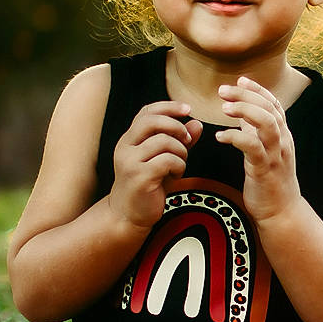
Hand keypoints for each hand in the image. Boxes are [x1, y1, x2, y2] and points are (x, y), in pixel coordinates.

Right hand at [108, 101, 201, 229]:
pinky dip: (179, 166)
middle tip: (187, 140)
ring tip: (179, 164)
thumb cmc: (147, 186)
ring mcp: (130, 161)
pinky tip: (175, 176)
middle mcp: (125, 146)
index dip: (168, 106)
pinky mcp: (139, 176)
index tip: (188, 110)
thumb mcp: (164, 160)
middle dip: (177, 127)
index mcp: (129, 139)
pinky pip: (167, 160)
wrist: (128, 215)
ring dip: (181, 152)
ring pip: (164, 141)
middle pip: (153, 121)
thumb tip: (197, 124)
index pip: (147, 112)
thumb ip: (180, 142)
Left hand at [216, 77, 302, 222]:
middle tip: (223, 91)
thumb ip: (256, 133)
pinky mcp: (265, 170)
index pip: (274, 104)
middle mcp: (283, 142)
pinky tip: (220, 136)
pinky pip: (253, 148)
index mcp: (283, 136)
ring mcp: (275, 155)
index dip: (258, 90)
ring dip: (246, 111)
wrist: (282, 213)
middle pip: (269, 109)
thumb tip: (243, 116)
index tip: (240, 80)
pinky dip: (236, 138)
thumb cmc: (271, 183)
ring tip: (225, 108)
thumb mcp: (266, 153)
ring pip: (267, 124)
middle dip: (247, 96)